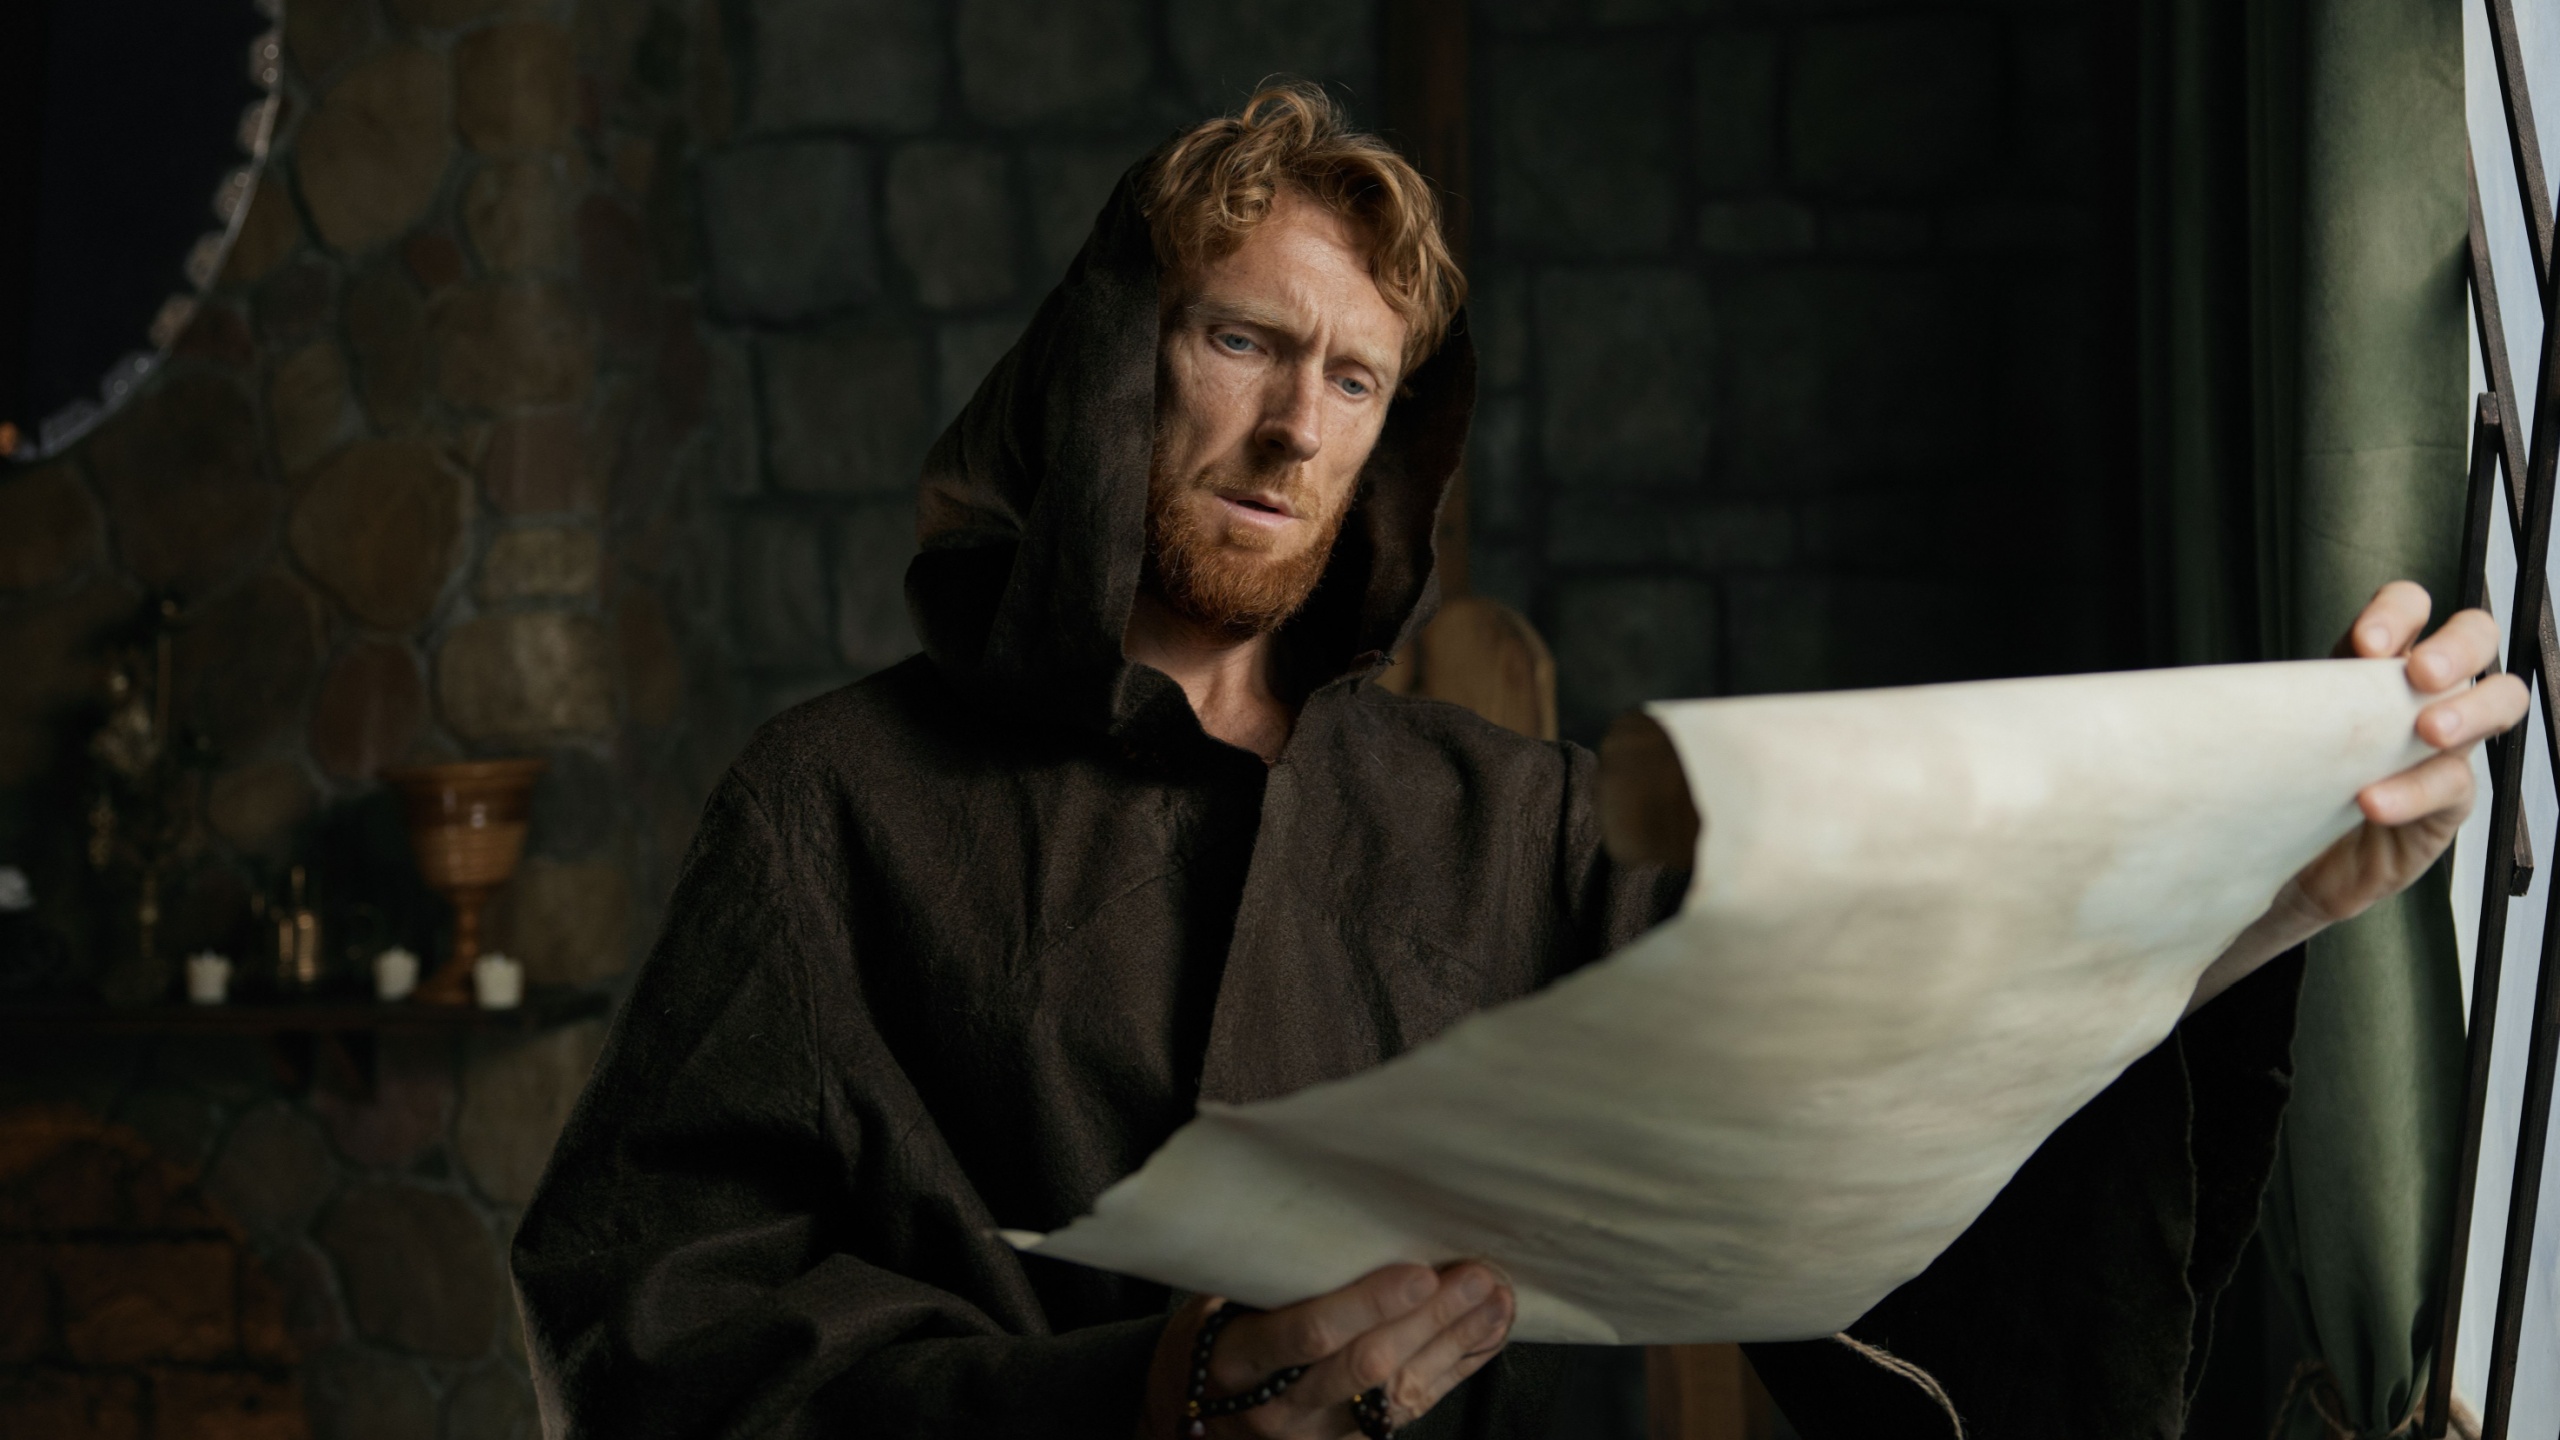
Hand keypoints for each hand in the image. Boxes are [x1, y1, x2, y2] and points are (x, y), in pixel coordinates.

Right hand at [1133, 1262, 1514, 1438]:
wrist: (1186, 1416)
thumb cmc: (1210, 1341)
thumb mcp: (1215, 1304)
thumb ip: (1270, 1277)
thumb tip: (1335, 1212)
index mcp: (1238, 1360)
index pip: (1309, 1334)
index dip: (1368, 1305)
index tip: (1416, 1272)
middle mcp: (1280, 1406)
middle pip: (1367, 1364)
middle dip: (1429, 1319)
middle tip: (1476, 1275)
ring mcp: (1318, 1433)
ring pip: (1399, 1390)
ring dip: (1454, 1341)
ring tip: (1496, 1298)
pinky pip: (1412, 1408)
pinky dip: (1455, 1368)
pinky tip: (1486, 1333)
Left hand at [2189, 581, 2527, 1010]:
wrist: (2275, 865)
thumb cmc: (2277, 785)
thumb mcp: (2274, 732)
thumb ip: (2271, 700)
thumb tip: (2213, 687)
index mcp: (2373, 666)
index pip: (2410, 608)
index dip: (2400, 612)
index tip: (2367, 640)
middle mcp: (2417, 696)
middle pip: (2476, 640)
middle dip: (2457, 648)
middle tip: (2420, 674)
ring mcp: (2440, 747)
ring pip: (2497, 703)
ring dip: (2467, 711)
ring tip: (2427, 729)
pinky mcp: (2445, 804)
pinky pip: (2455, 785)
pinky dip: (2416, 791)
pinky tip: (2375, 801)